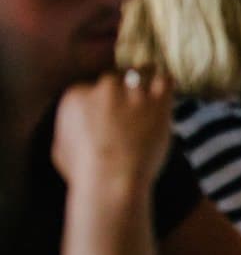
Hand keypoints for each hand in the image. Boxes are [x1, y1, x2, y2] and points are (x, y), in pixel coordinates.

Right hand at [53, 71, 172, 191]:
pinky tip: (164, 96)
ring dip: (145, 83)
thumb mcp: (61, 149)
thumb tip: (73, 125)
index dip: (101, 100)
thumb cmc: (84, 173)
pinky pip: (165, 79)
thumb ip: (67, 128)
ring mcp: (131, 92)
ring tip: (149, 97)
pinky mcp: (157, 100)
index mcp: (75, 96)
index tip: (108, 114)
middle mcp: (103, 88)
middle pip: (115, 77)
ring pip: (142, 72)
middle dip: (122, 90)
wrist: (111, 182)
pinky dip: (165, 85)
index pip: (90, 86)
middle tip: (130, 108)